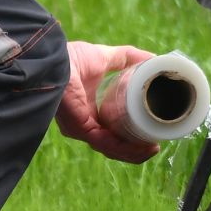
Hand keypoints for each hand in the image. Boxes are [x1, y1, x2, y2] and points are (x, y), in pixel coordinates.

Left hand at [58, 41, 160, 163]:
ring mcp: (81, 129)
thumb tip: (152, 58)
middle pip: (113, 145)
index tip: (151, 133)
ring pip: (111, 149)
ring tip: (153, 149)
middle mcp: (83, 125)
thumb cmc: (73, 58)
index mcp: (88, 111)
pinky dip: (125, 147)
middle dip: (135, 149)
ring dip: (134, 152)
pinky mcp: (81, 128)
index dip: (131, 135)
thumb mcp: (106, 57)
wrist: (56, 58)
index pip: (111, 131)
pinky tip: (141, 147)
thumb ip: (127, 57)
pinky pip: (106, 144)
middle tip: (155, 145)